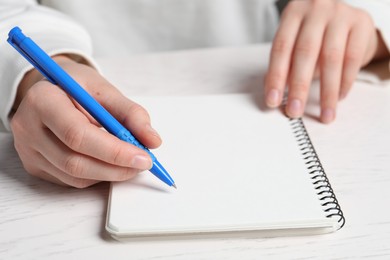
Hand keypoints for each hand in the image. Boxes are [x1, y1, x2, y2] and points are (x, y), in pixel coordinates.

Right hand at [11, 56, 161, 187]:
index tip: (144, 157)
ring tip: (130, 162)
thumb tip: (152, 141)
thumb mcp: (105, 90)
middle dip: (116, 168)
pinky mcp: (34, 165)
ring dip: (110, 174)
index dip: (114, 151)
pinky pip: (70, 180)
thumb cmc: (77, 86)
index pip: (77, 135)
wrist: (50, 90)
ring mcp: (27, 150)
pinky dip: (97, 176)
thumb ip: (131, 113)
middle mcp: (28, 128)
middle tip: (143, 164)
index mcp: (42, 100)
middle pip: (75, 162)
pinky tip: (110, 163)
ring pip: (74, 176)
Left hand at [265, 0, 388, 122]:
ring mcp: (340, 14)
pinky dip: (345, 82)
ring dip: (326, 92)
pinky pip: (352, 59)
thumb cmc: (314, 35)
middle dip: (299, 87)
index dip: (276, 77)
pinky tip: (338, 98)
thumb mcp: (295, 42)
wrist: (346, 18)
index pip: (281, 48)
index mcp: (293, 12)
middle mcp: (316, 9)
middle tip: (295, 111)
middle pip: (305, 52)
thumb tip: (274, 95)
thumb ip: (285, 64)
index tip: (273, 101)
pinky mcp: (361, 23)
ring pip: (331, 58)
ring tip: (324, 114)